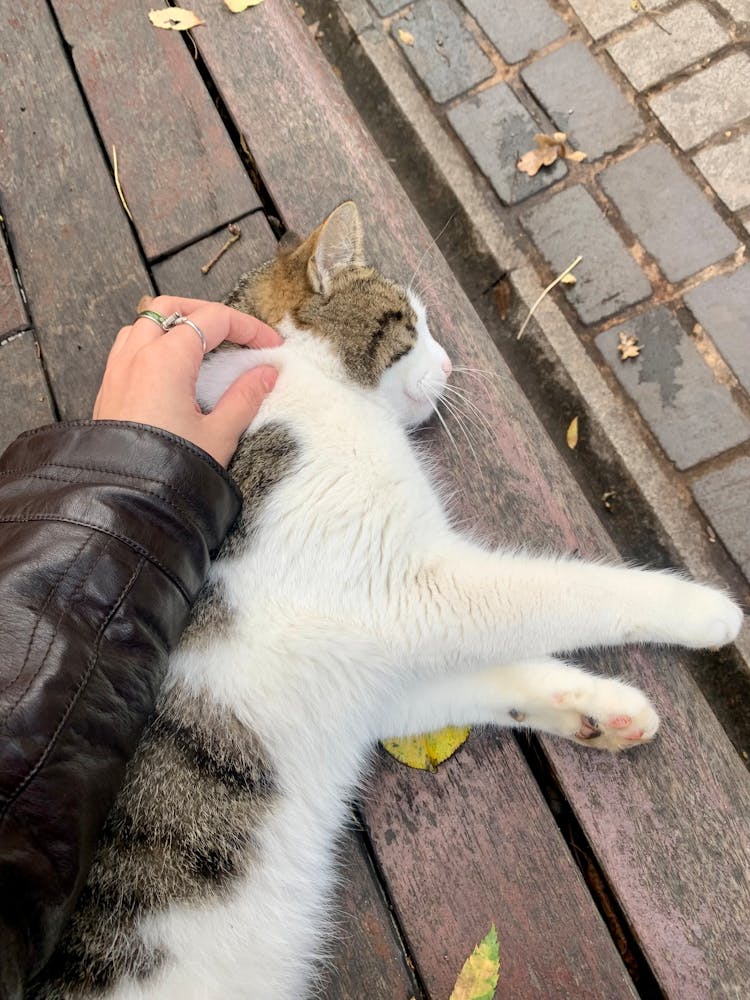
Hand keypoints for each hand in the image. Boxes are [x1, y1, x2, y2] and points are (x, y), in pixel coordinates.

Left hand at [93, 296, 281, 466]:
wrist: (125, 501)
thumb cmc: (169, 470)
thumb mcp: (219, 435)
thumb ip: (245, 398)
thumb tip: (266, 374)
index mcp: (167, 360)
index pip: (213, 320)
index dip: (248, 327)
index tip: (269, 345)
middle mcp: (138, 355)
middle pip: (172, 306)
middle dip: (208, 313)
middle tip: (236, 333)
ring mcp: (118, 369)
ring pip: (145, 321)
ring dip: (175, 323)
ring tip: (202, 344)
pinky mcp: (109, 388)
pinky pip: (129, 345)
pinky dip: (153, 342)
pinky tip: (171, 366)